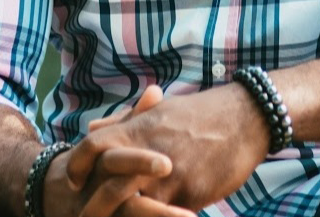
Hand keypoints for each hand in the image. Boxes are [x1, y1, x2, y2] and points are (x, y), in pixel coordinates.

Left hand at [67, 84, 270, 212]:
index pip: (95, 145)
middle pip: (110, 186)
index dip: (79, 163)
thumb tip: (92, 127)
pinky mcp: (190, 192)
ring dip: (126, 216)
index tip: (73, 181)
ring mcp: (170, 174)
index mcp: (141, 128)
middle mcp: (150, 150)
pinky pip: (165, 216)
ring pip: (135, 207)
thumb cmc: (202, 115)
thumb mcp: (161, 112)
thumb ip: (125, 122)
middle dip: (95, 209)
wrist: (245, 117)